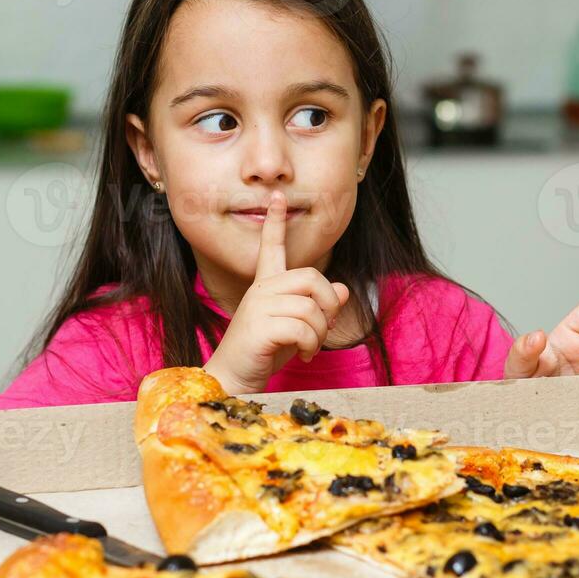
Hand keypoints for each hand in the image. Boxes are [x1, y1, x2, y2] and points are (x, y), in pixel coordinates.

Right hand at [203, 192, 350, 395]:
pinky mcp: (260, 326)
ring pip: (311, 306)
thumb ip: (317, 307)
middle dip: (328, 304)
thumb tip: (343, 289)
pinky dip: (312, 345)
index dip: (276, 223)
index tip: (278, 197)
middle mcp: (261, 290)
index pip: (271, 247)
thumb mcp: (297, 327)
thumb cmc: (264, 353)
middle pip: (311, 277)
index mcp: (266, 286)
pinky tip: (304, 356)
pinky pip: (304, 327)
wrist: (234, 380)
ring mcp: (258, 306)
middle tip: (324, 327)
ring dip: (320, 332)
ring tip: (310, 347)